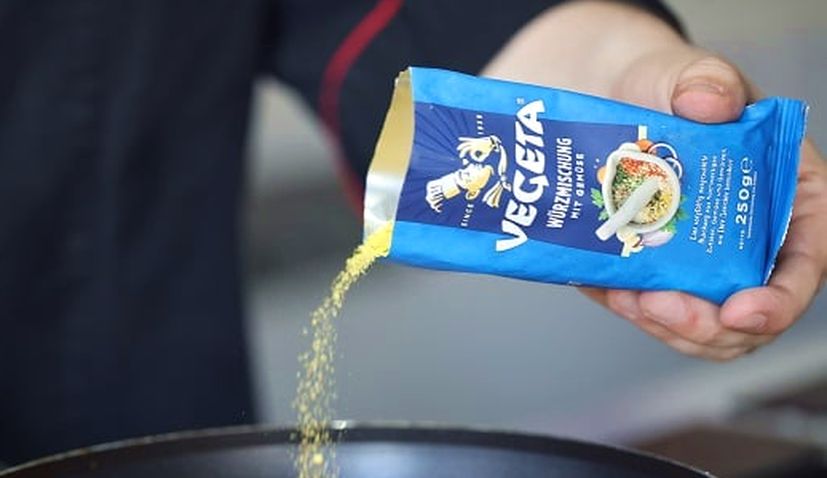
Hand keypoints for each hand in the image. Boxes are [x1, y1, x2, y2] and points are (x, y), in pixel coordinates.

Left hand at [583, 53, 826, 360]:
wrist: (606, 96)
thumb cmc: (662, 87)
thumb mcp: (684, 74)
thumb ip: (705, 82)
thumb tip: (711, 103)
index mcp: (787, 191)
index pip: (807, 260)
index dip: (782, 298)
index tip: (741, 310)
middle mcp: (754, 235)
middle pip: (752, 312)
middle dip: (708, 325)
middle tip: (660, 305)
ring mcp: (706, 260)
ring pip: (706, 327)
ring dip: (668, 326)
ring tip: (630, 299)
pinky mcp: (660, 270)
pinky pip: (657, 311)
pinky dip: (636, 312)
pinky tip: (610, 290)